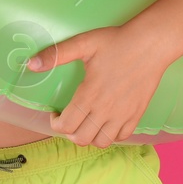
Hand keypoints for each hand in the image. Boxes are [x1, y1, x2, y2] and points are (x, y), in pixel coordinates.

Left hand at [26, 25, 172, 146]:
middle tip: (69, 119)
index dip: (55, 123)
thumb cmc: (117, 41)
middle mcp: (105, 110)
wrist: (151, 43)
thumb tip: (30, 64)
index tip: (54, 114)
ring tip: (87, 123)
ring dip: (90, 136)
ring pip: (101, 142)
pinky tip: (107, 122)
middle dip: (69, 133)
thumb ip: (56, 55)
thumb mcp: (84, 43)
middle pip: (81, 139)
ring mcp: (122, 115)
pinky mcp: (136, 114)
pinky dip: (112, 135)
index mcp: (89, 95)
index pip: (65, 126)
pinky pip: (122, 137)